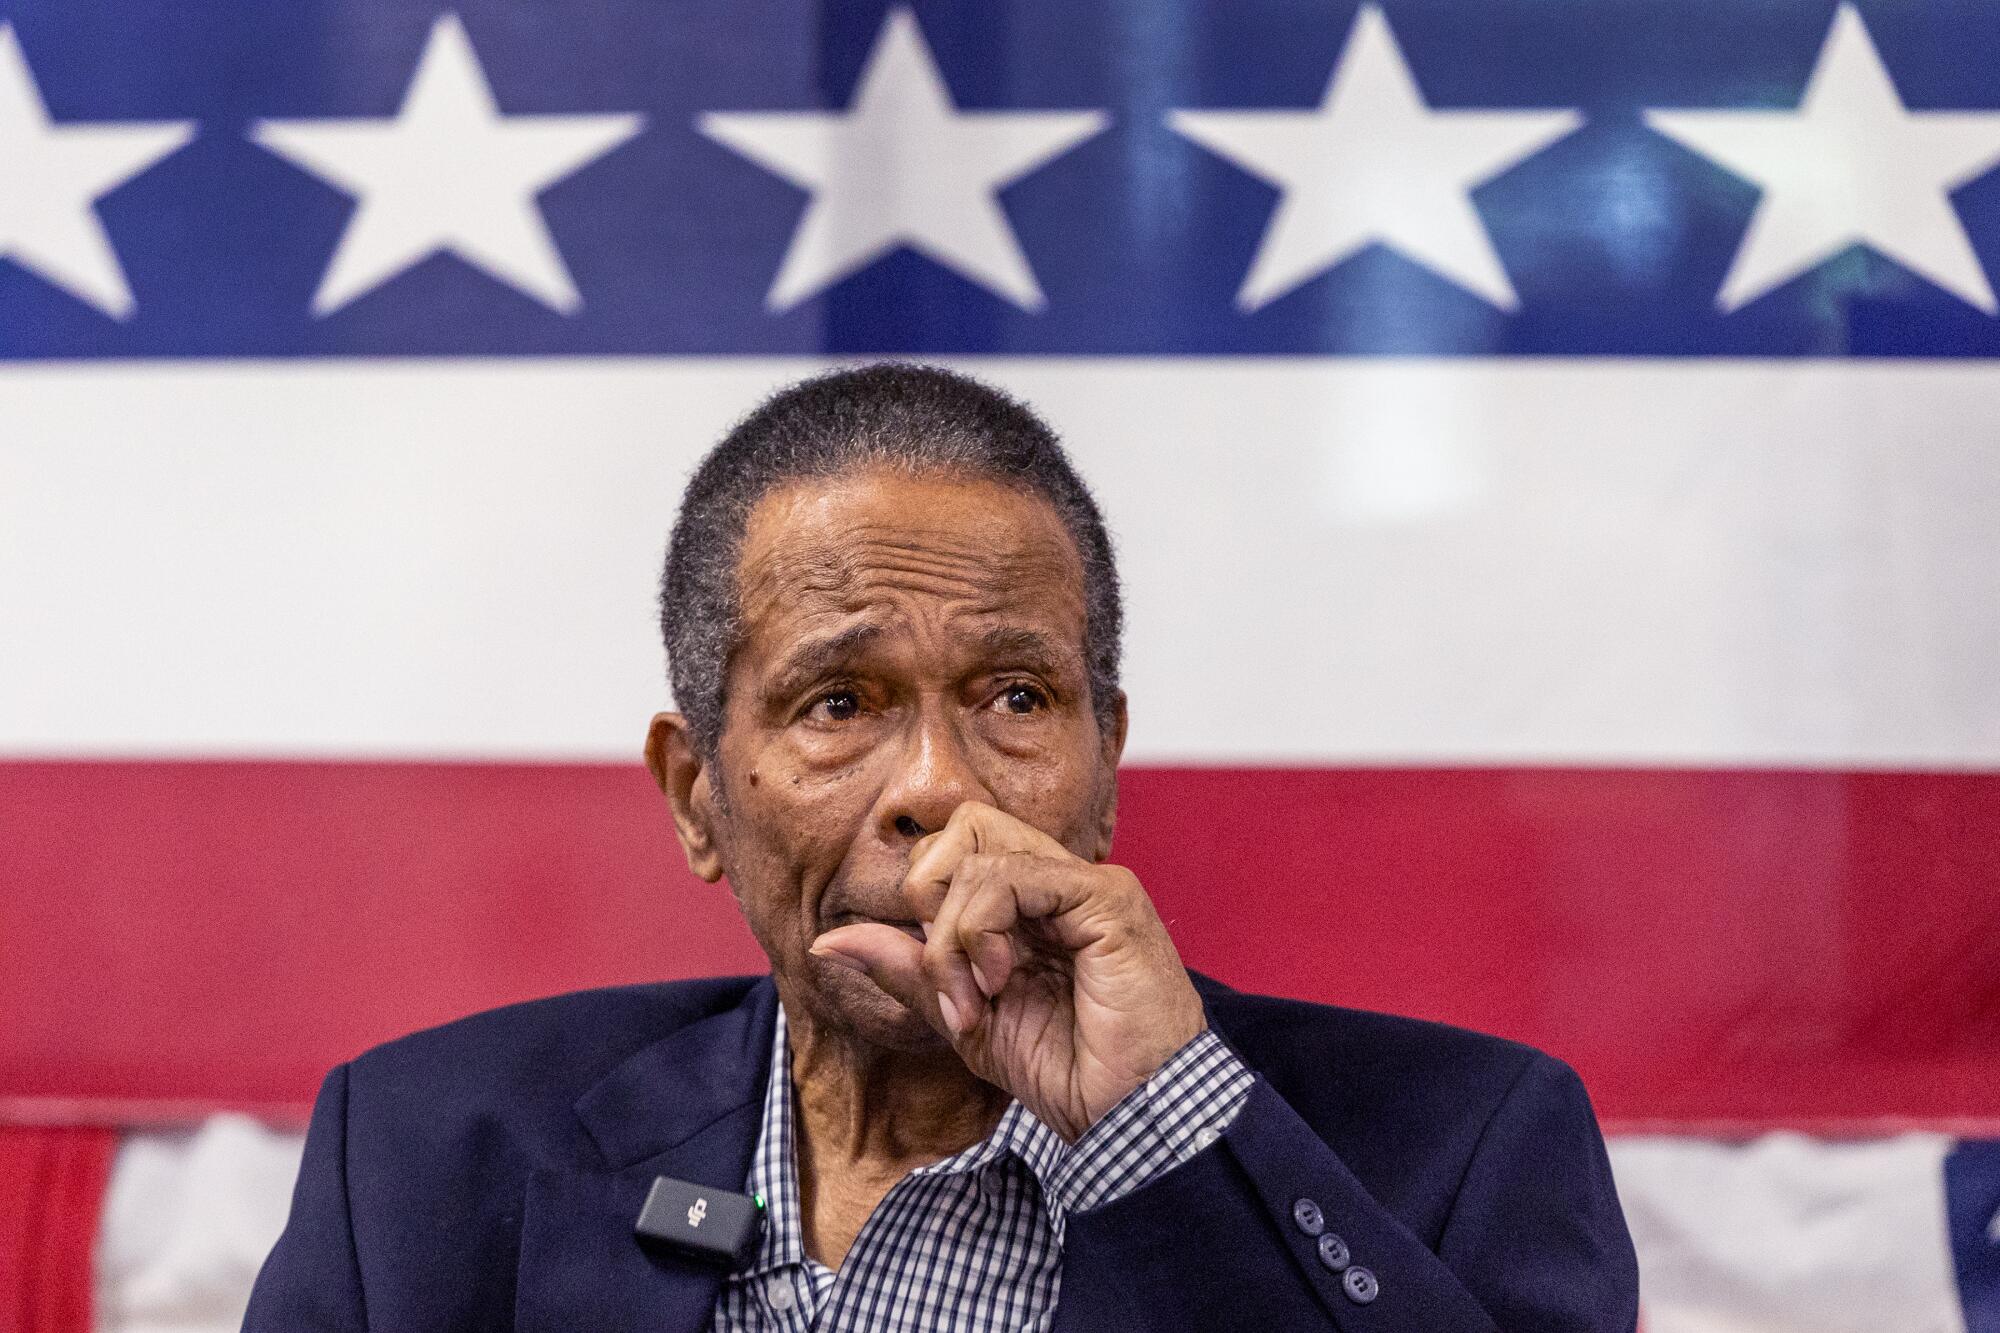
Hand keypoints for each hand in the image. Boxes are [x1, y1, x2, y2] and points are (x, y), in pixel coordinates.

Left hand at [810, 801, 1206, 1141]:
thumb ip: (909, 971)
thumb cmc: (1071, 1076)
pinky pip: (1012, 874)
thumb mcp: (967, 1021)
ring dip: (952, 932)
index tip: (944, 989)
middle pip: (962, 825)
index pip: (953, 851)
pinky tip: (1000, 981)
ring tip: (978, 995)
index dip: (926, 908)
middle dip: (929, 897)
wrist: (1133, 1119)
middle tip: (951, 980)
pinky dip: (981, 928)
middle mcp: (1060, 882)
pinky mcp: (1106, 898)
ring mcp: (1086, 883)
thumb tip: (828, 942)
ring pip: (978, 845)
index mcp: (1032, 904)